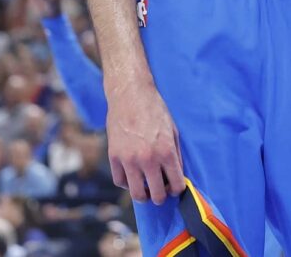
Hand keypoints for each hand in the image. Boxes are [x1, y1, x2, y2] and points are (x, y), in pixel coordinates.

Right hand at [106, 76, 183, 204]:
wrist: (130, 94)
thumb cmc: (154, 111)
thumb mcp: (172, 131)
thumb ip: (175, 156)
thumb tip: (176, 177)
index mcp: (166, 152)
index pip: (176, 185)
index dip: (177, 189)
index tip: (174, 187)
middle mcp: (148, 158)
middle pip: (157, 195)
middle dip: (161, 196)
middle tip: (160, 190)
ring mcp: (129, 159)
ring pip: (137, 194)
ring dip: (144, 194)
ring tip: (146, 187)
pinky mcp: (114, 157)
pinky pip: (120, 182)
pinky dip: (127, 183)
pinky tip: (132, 175)